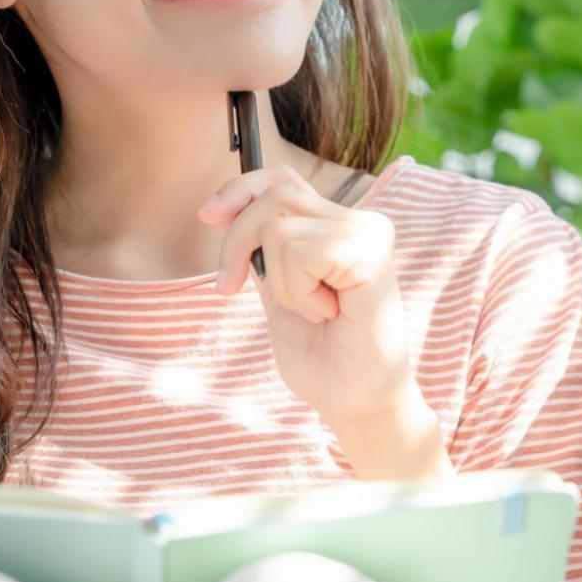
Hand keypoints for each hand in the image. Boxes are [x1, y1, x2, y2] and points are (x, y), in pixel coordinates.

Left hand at [198, 163, 414, 425]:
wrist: (353, 401)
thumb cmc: (321, 355)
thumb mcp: (277, 289)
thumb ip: (261, 248)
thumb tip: (220, 207)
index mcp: (339, 226)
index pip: (282, 179)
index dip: (240, 189)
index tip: (208, 216)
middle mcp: (361, 222)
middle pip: (274, 196)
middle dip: (237, 243)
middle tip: (235, 287)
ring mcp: (370, 235)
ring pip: (279, 229)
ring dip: (279, 283)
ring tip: (313, 312)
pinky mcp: (372, 255)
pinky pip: (301, 253)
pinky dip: (298, 293)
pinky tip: (328, 314)